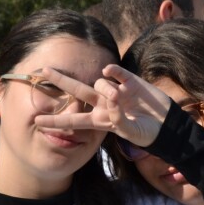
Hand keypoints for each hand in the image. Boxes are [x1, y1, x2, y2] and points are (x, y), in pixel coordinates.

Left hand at [34, 64, 170, 146]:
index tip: (36, 121)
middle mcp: (104, 103)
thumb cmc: (147, 133)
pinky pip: (115, 72)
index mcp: (100, 120)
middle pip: (77, 91)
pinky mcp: (129, 81)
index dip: (56, 120)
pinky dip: (112, 71)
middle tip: (43, 71)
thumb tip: (111, 97)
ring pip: (99, 83)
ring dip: (105, 89)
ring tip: (120, 97)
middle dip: (61, 81)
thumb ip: (118, 118)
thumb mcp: (130, 132)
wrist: (167, 125)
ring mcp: (116, 91)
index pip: (73, 120)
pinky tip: (111, 71)